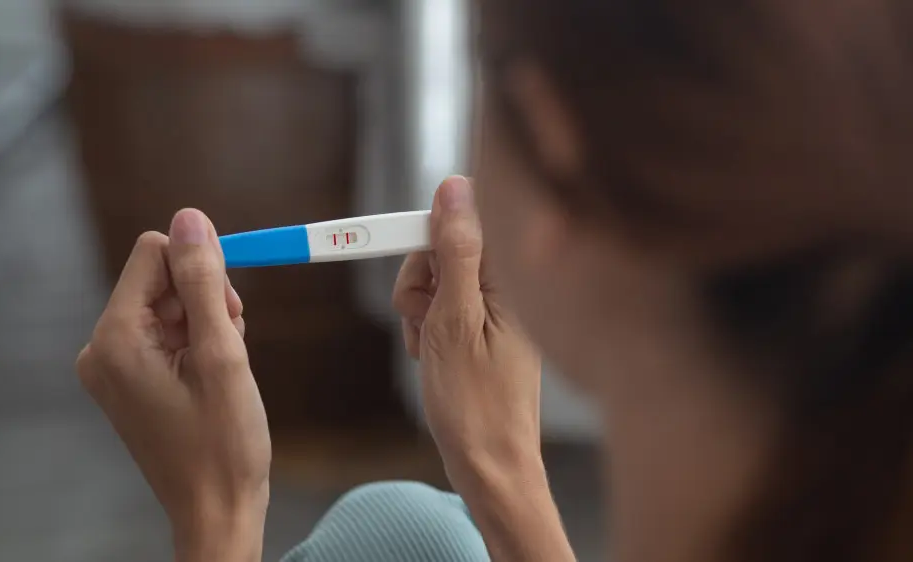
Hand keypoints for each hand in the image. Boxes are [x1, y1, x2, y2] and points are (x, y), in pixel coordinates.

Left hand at [76, 209, 269, 560]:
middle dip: (205, 297)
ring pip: (168, 305)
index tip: (231, 304)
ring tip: (227, 362)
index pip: (152, 254)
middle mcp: (102, 349)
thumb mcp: (222, 353)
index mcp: (115, 340)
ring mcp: (114, 367)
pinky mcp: (131, 380)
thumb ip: (204, 282)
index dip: (200, 265)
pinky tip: (217, 371)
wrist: (217, 508)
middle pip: (159, 279)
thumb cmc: (223, 442)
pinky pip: (165, 334)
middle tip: (234, 340)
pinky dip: (198, 341)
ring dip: (206, 321)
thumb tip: (190, 218)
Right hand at [392, 176, 543, 490]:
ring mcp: (496, 310)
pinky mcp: (485, 329)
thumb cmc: (475, 405)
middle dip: (420, 284)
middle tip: (426, 323)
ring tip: (431, 350)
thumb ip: (456, 251)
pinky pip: (444, 310)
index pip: (463, 220)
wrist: (490, 467)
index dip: (427, 238)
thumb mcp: (454, 320)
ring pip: (437, 282)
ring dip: (420, 312)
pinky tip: (435, 359)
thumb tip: (455, 187)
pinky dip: (428, 330)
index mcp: (509, 279)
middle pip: (443, 250)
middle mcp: (507, 288)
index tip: (403, 260)